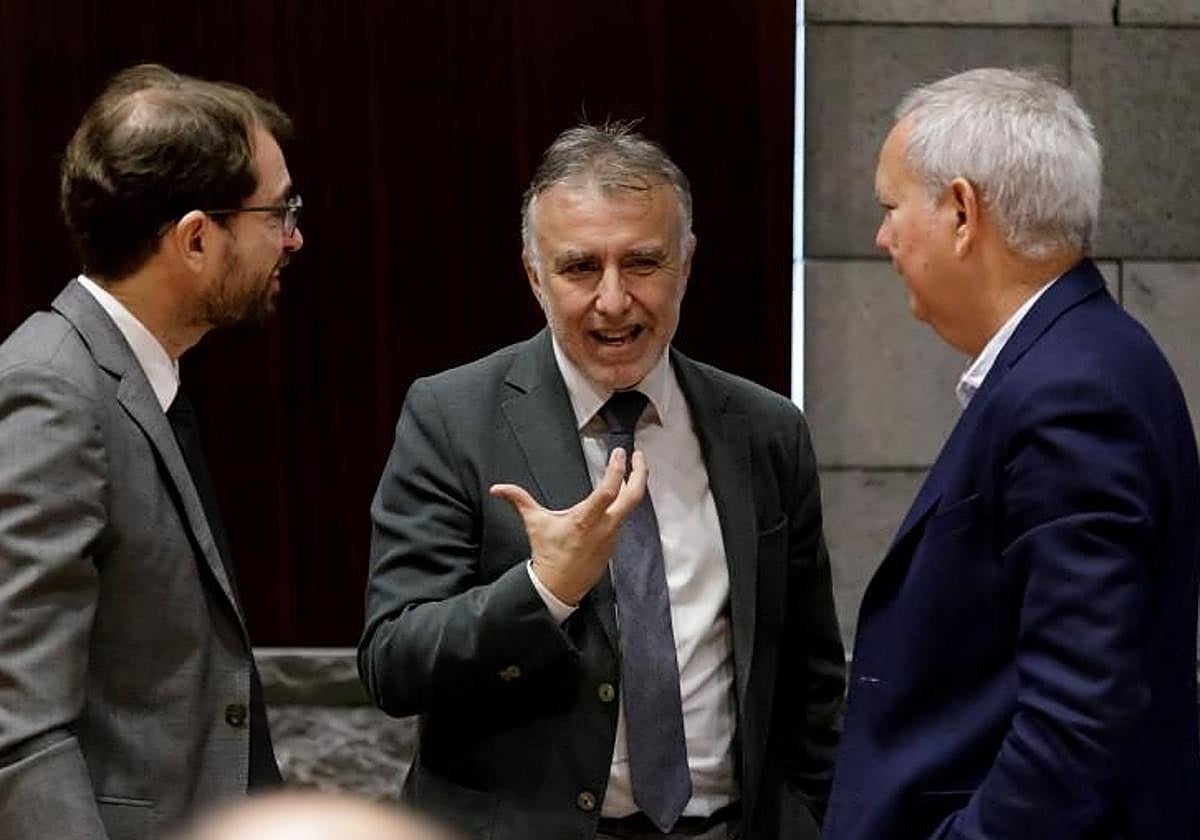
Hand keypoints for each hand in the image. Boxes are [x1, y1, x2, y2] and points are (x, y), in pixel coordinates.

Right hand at [490, 448, 647, 605]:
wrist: (558, 586)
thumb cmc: (548, 554)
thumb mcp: (535, 523)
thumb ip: (519, 501)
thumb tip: (497, 489)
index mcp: (586, 519)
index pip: (608, 491)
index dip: (617, 470)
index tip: (618, 453)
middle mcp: (604, 526)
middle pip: (633, 496)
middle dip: (640, 473)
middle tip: (638, 455)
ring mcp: (612, 535)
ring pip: (631, 507)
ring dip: (633, 487)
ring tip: (630, 470)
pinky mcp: (614, 543)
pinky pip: (624, 518)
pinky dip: (625, 503)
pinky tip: (621, 495)